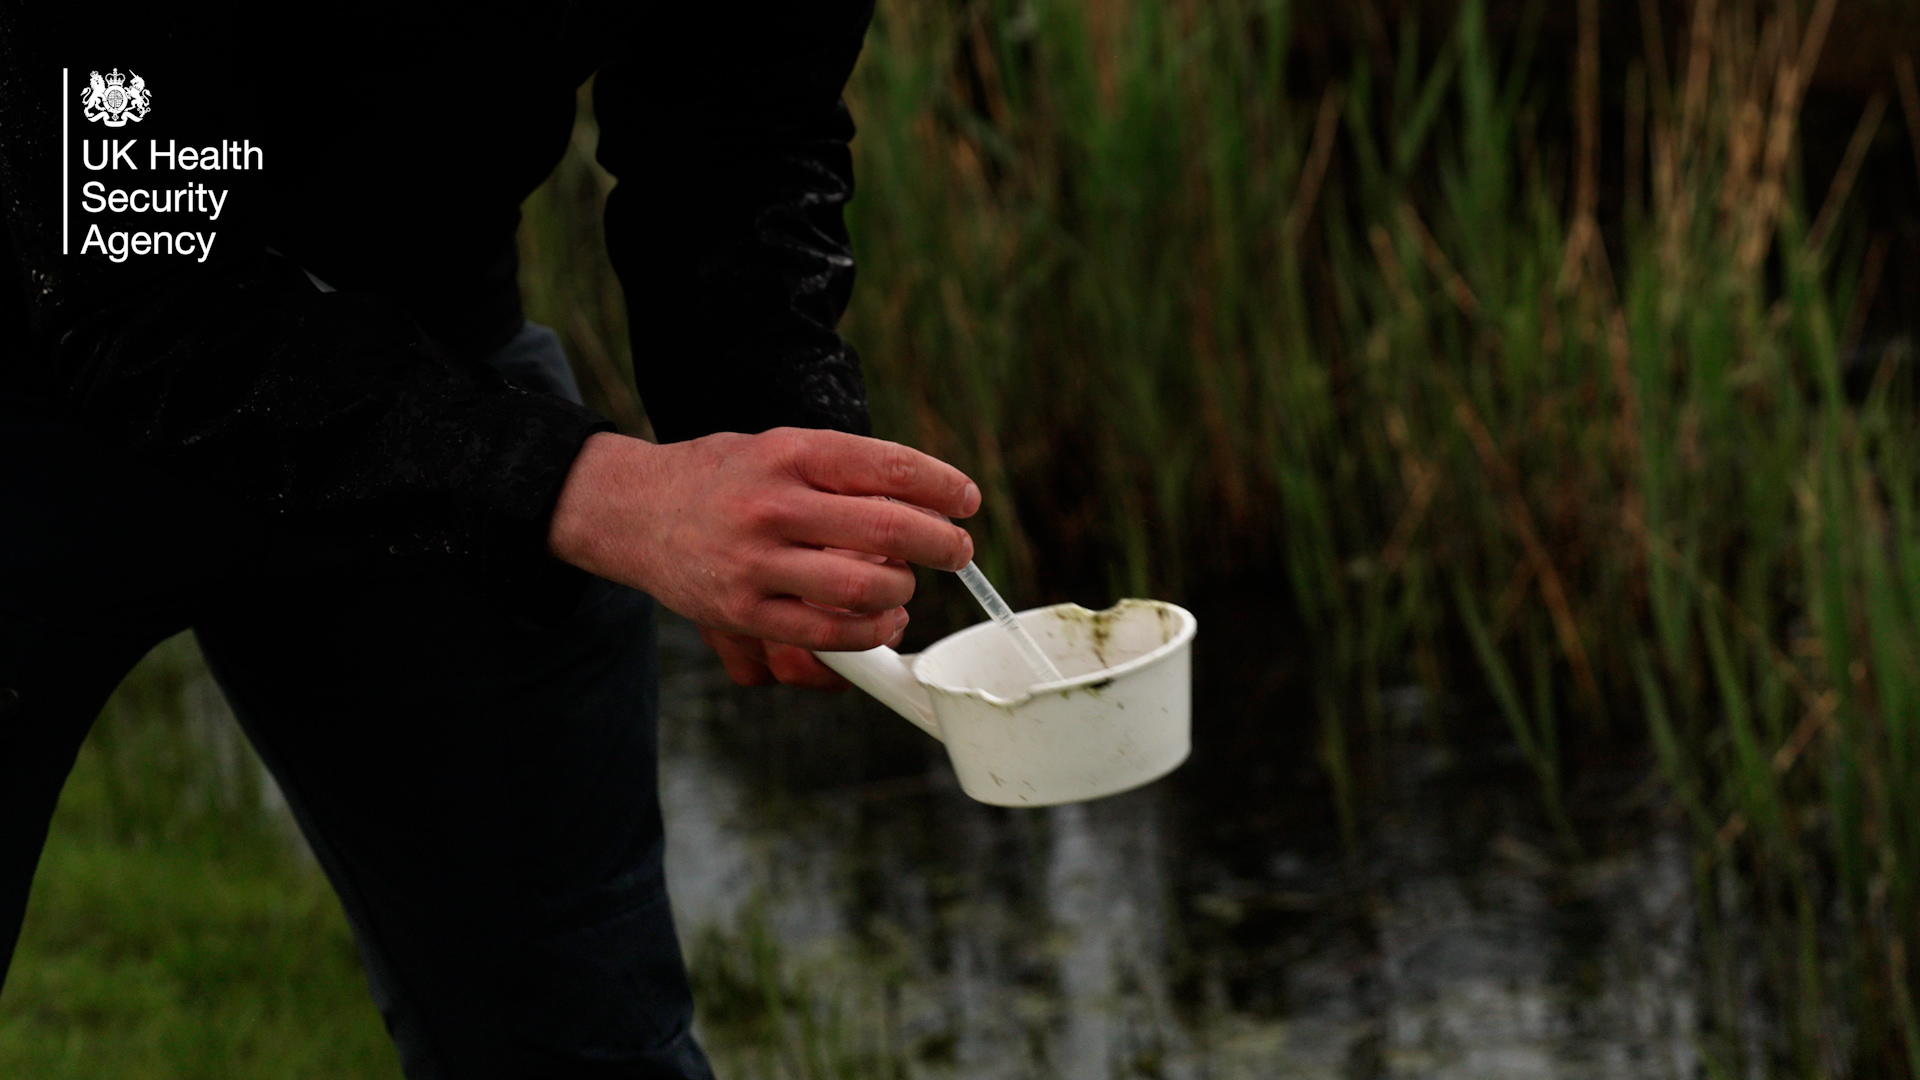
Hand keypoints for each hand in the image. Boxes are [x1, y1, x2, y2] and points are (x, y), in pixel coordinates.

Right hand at [548, 427, 978, 666]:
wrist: (630, 511)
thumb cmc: (721, 477)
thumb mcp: (777, 449)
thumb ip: (842, 473)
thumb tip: (924, 506)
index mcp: (788, 453)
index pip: (885, 466)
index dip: (940, 485)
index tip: (966, 500)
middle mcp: (771, 505)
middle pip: (885, 529)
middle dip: (940, 544)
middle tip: (958, 551)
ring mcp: (754, 563)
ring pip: (861, 589)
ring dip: (902, 592)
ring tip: (905, 586)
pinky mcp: (741, 612)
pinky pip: (826, 634)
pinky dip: (868, 632)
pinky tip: (881, 620)